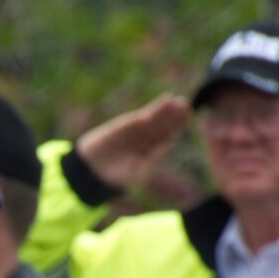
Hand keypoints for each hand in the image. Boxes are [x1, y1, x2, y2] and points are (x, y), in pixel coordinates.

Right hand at [75, 93, 190, 192]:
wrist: (91, 172)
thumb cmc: (115, 177)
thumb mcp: (138, 172)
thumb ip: (153, 158)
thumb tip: (168, 144)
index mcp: (151, 150)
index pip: (167, 135)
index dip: (178, 125)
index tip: (187, 115)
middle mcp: (146, 138)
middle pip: (164, 124)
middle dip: (175, 115)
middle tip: (186, 105)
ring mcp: (136, 130)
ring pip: (155, 118)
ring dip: (167, 109)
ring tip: (179, 101)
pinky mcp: (125, 124)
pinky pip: (142, 115)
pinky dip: (154, 108)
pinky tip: (166, 100)